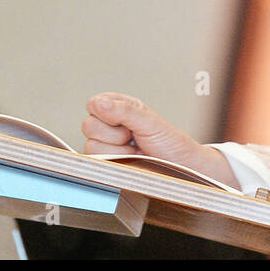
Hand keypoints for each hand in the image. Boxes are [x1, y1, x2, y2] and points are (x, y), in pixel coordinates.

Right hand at [82, 91, 235, 184]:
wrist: (181, 167)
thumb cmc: (171, 143)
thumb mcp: (150, 121)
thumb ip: (124, 111)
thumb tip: (100, 103)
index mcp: (119, 107)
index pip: (94, 104)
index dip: (108, 113)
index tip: (127, 120)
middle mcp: (110, 125)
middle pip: (89, 126)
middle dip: (114, 134)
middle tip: (134, 137)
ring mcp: (107, 145)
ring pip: (91, 146)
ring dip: (117, 150)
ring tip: (134, 149)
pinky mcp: (107, 163)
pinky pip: (97, 162)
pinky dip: (117, 161)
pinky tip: (130, 159)